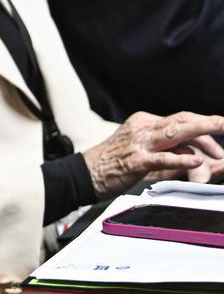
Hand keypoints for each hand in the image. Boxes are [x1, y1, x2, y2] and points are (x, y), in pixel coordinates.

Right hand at [83, 111, 223, 198]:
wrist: (83, 174)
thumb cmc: (112, 164)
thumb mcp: (143, 151)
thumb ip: (170, 151)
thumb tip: (198, 156)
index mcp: (144, 123)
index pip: (181, 120)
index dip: (204, 125)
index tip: (221, 127)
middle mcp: (142, 128)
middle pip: (181, 121)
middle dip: (208, 124)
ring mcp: (138, 144)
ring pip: (174, 134)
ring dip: (200, 135)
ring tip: (219, 138)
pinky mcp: (134, 162)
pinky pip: (161, 158)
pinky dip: (180, 159)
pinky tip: (196, 161)